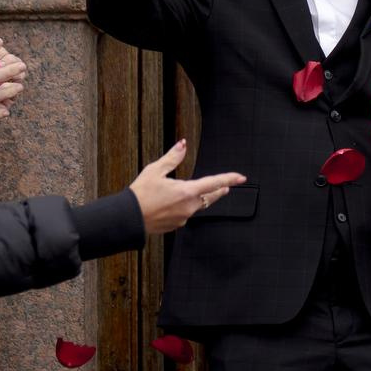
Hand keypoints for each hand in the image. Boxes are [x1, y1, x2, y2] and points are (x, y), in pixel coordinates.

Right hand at [128, 138, 246, 233]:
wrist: (129, 219)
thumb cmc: (140, 194)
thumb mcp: (155, 171)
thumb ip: (172, 158)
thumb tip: (183, 145)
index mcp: (186, 191)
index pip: (214, 183)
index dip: (229, 179)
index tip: (241, 178)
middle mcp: (188, 207)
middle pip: (209, 197)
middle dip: (217, 191)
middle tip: (226, 187)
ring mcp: (183, 218)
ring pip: (196, 206)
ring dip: (196, 199)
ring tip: (192, 192)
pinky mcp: (176, 226)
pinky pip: (184, 214)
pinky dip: (182, 207)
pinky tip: (171, 204)